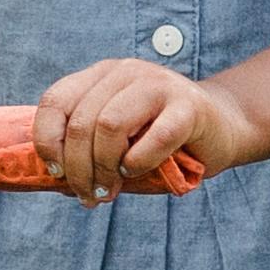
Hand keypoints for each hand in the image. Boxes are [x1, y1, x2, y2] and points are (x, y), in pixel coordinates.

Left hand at [33, 58, 260, 198]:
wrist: (222, 128)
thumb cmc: (162, 140)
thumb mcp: (117, 139)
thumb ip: (86, 148)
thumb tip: (54, 181)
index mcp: (102, 75)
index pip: (55, 101)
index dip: (48, 141)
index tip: (56, 172)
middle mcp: (126, 72)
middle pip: (82, 123)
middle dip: (79, 170)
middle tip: (89, 197)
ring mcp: (158, 84)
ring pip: (109, 126)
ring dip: (105, 169)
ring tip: (110, 191)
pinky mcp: (188, 105)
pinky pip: (152, 138)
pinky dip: (138, 163)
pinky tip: (136, 171)